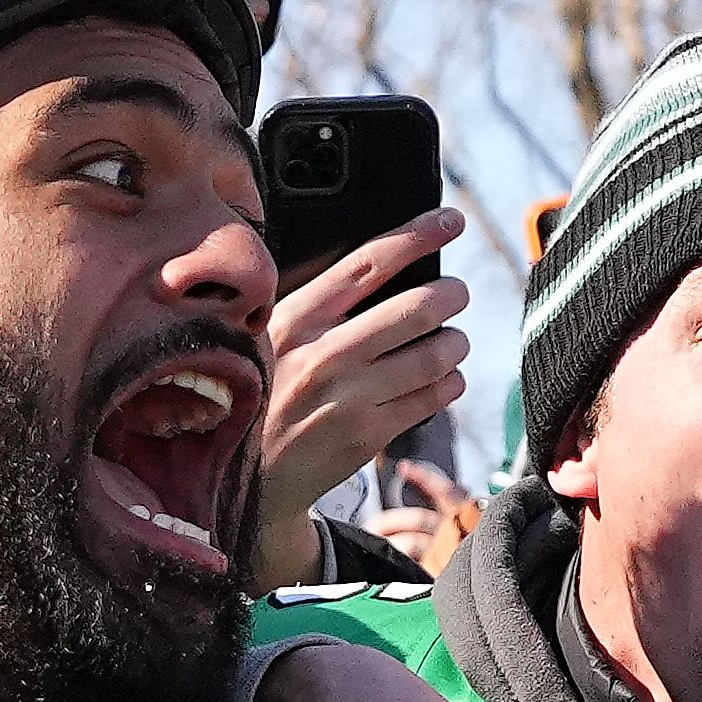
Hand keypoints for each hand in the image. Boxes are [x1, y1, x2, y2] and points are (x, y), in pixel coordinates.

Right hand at [247, 214, 473, 581]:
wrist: (244, 480)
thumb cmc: (262, 394)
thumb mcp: (269, 339)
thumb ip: (318, 306)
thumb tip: (389, 264)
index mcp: (295, 320)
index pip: (369, 264)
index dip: (417, 235)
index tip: (450, 220)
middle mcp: (322, 356)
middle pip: (416, 307)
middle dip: (451, 295)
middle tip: (456, 294)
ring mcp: (348, 399)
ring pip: (435, 354)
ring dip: (455, 342)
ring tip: (450, 342)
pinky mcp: (368, 435)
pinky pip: (433, 397)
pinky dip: (449, 382)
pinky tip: (441, 379)